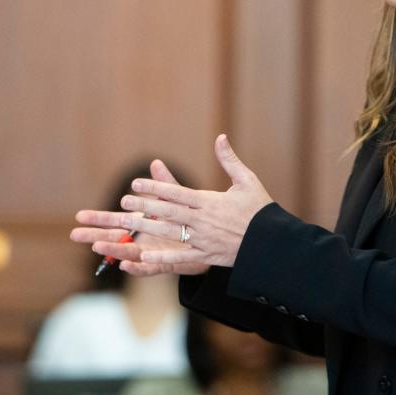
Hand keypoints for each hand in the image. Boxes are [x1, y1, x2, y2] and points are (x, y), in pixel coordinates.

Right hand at [71, 159, 208, 276]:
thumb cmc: (190, 220)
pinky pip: (149, 269)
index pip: (116, 220)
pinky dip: (137, 268)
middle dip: (95, 235)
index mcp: (143, 224)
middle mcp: (143, 239)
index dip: (98, 218)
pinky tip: (126, 265)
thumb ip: (165, 184)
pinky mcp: (166, 264)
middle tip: (74, 233)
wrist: (213, 240)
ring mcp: (152, 253)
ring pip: (128, 253)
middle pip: (114, 238)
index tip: (79, 215)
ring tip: (96, 247)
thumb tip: (155, 162)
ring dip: (112, 250)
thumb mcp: (177, 199)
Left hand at [118, 134, 272, 267]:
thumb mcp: (247, 180)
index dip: (154, 188)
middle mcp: (203, 220)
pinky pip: (181, 257)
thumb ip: (229, 160)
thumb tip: (220, 137)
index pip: (176, 192)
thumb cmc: (260, 209)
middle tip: (123, 201)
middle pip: (168, 212)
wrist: (272, 242)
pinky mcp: (207, 255)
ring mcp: (203, 239)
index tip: (136, 183)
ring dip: (146, 227)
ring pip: (169, 232)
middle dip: (144, 206)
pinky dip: (162, 257)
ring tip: (126, 223)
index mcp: (210, 201)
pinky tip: (143, 256)